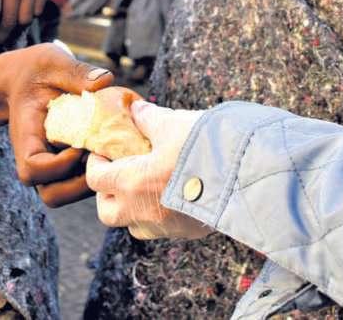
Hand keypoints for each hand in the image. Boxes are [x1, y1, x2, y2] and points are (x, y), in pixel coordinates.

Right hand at [5, 44, 114, 206]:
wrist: (21, 80)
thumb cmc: (34, 70)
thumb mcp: (51, 62)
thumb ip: (76, 71)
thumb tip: (105, 81)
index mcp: (27, 136)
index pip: (32, 169)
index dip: (58, 166)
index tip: (78, 145)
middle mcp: (35, 157)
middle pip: (52, 195)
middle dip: (80, 184)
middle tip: (102, 156)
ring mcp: (49, 165)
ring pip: (65, 195)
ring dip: (89, 183)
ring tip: (107, 155)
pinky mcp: (63, 165)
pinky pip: (76, 184)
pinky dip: (94, 175)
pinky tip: (109, 150)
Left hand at [86, 101, 209, 239]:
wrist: (247, 173)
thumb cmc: (204, 146)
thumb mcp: (172, 124)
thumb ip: (150, 118)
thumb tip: (138, 110)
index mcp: (132, 183)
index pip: (96, 179)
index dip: (95, 163)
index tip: (102, 152)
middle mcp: (143, 211)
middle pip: (107, 212)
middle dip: (107, 193)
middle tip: (117, 173)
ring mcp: (166, 226)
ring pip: (134, 226)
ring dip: (132, 208)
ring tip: (144, 186)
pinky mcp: (188, 232)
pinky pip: (162, 229)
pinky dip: (158, 215)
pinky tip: (171, 194)